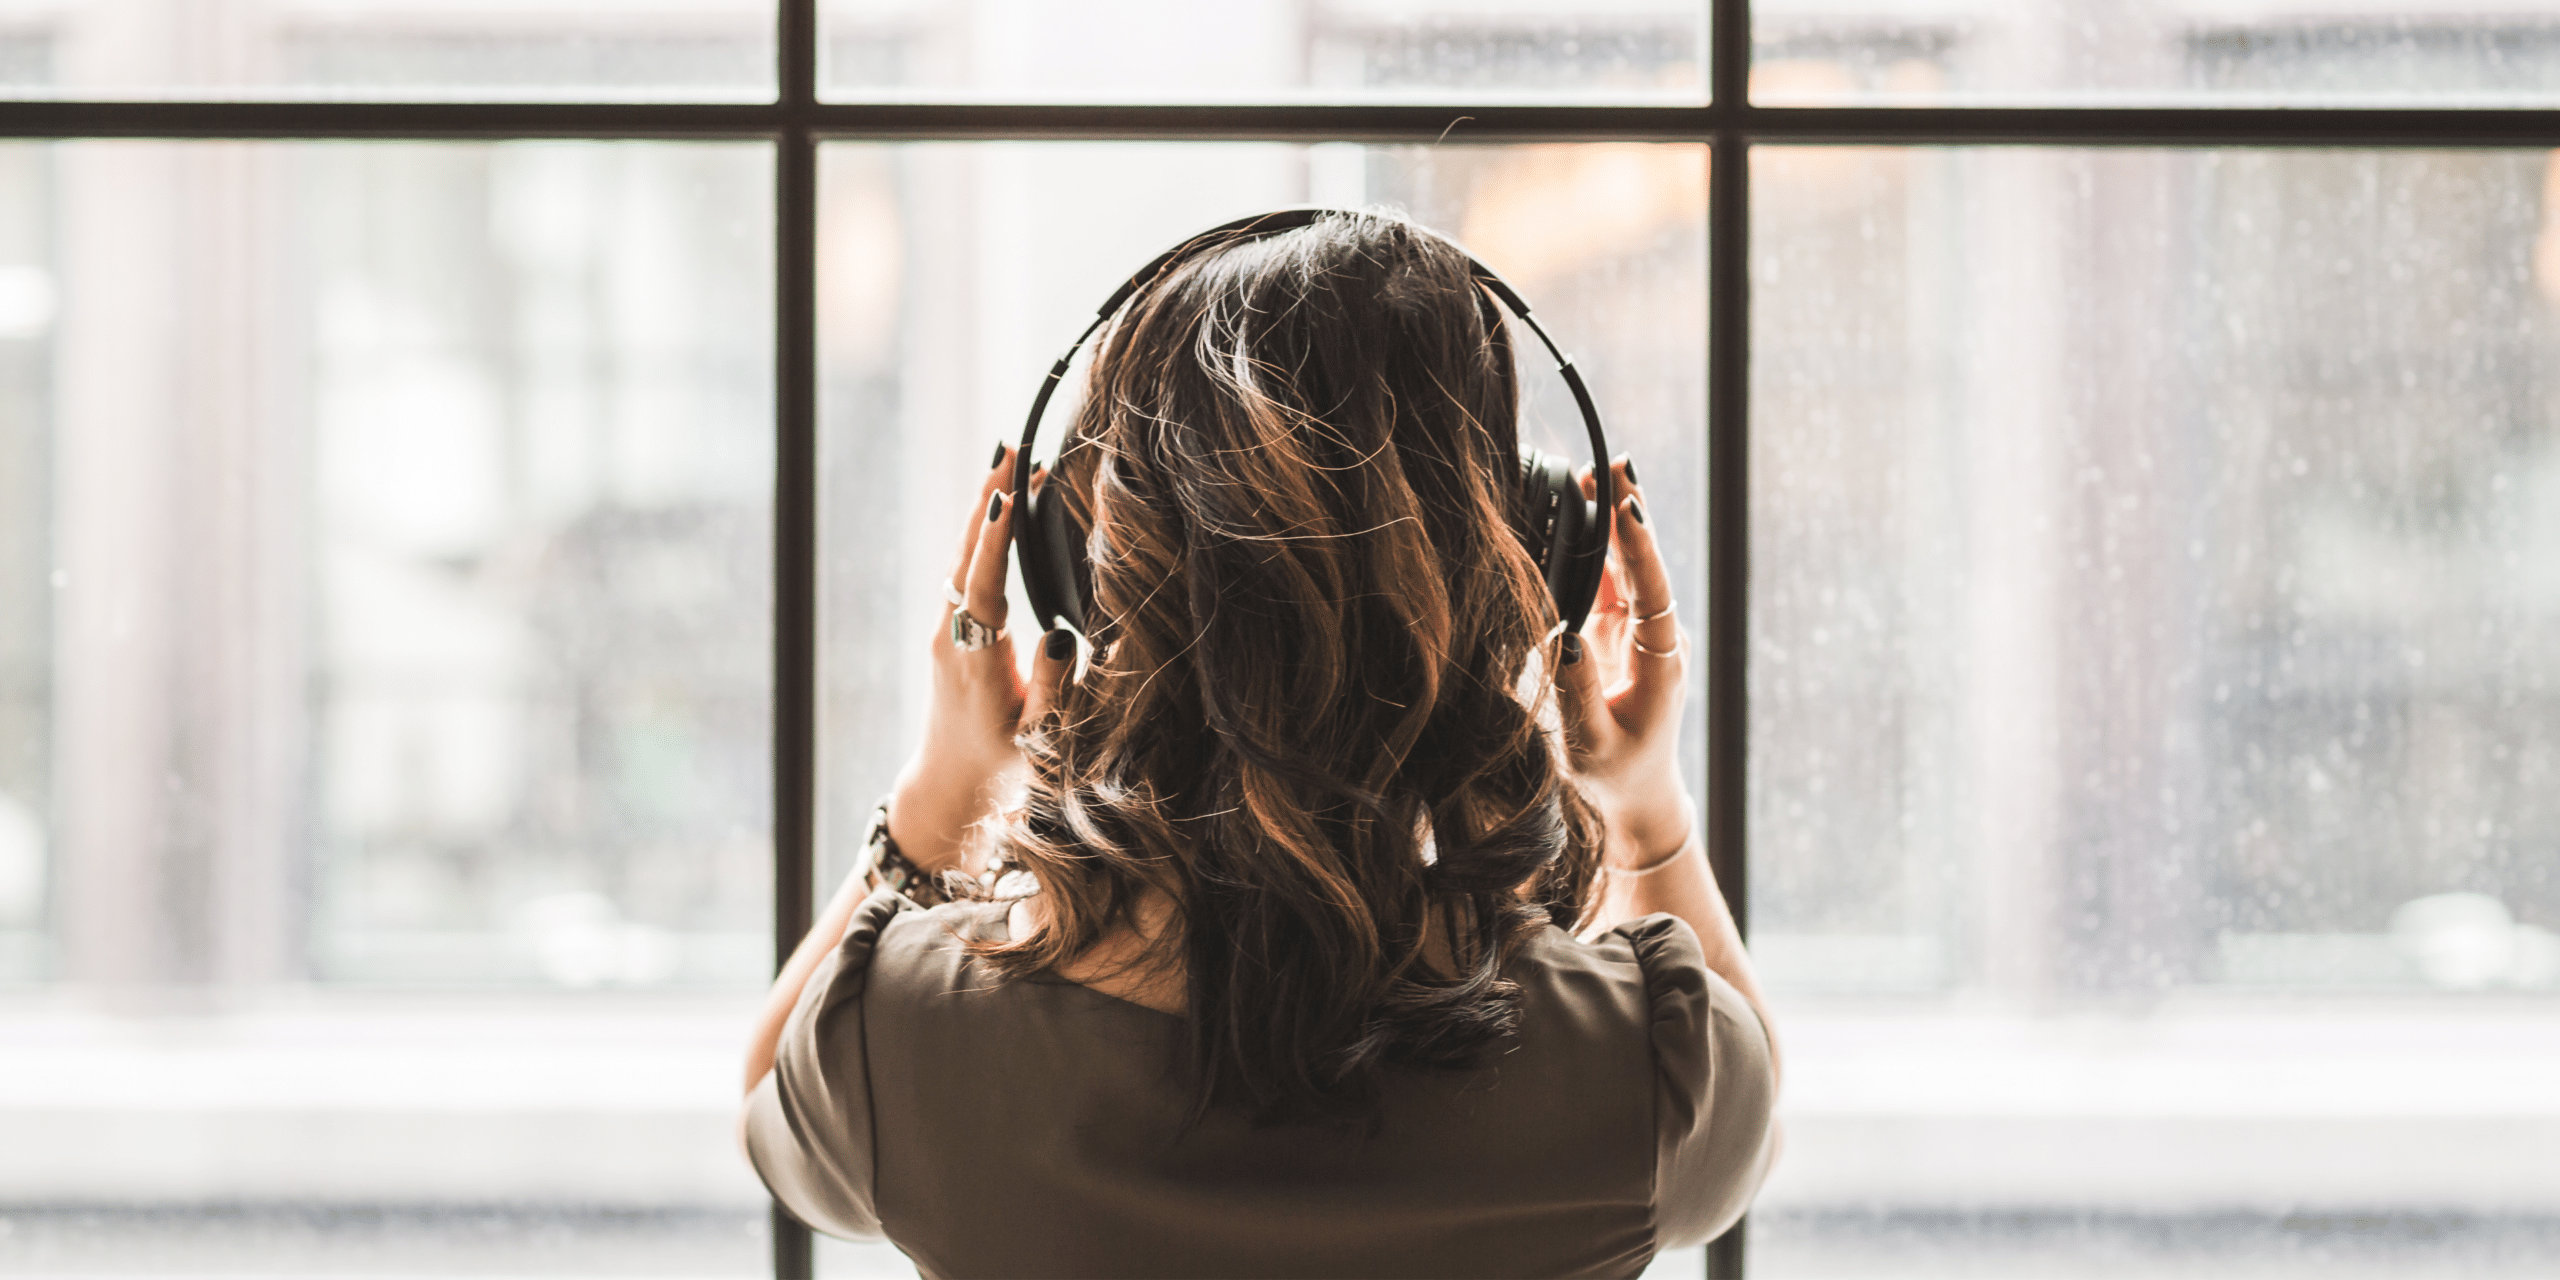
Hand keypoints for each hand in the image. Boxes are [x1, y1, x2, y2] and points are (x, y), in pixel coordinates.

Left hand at [885, 444, 1075, 873]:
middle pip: (966, 554)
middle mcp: (952, 636)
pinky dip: (984, 533)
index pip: (984, 585)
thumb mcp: (1038, 738)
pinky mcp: (951, 630)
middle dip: (988, 498)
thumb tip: (1060, 635)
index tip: (1008, 492)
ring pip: (964, 557)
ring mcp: (947, 630)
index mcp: (974, 659)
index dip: (996, 538)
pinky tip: (1002, 508)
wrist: (950, 784)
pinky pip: (967, 570)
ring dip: (986, 507)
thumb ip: (1053, 688)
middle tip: (1009, 447)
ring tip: (1008, 460)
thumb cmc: (1000, 765)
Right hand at [1555, 456, 1693, 866]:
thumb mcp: (1592, 741)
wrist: (1638, 794)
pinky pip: (1607, 580)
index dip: (1640, 547)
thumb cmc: (1617, 774)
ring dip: (1611, 521)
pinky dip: (1593, 546)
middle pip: (1643, 563)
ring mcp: (1639, 630)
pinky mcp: (1617, 631)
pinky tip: (1580, 510)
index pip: (1652, 590)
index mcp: (1661, 659)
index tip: (1629, 507)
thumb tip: (1560, 635)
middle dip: (1627, 512)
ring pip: (1626, 565)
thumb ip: (1577, 690)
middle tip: (1614, 463)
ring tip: (1595, 473)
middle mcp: (1657, 635)